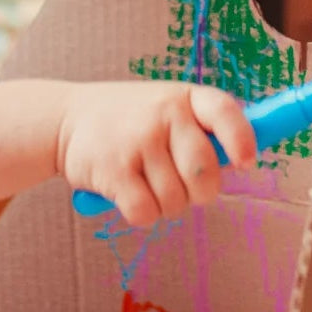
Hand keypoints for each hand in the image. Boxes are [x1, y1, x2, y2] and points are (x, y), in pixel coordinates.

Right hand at [56, 82, 256, 227]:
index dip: (241, 139)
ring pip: (176, 201)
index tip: (245, 163)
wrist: (65, 119)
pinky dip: (141, 214)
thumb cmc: (130, 119)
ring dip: (165, 204)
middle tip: (183, 185)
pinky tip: (128, 192)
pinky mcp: (114, 171)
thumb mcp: (167, 107)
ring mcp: (138, 141)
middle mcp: (164, 114)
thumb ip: (202, 130)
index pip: (224, 111)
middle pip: (205, 174)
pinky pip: (147, 213)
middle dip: (200, 192)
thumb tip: (241, 161)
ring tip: (145, 181)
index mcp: (184, 97)